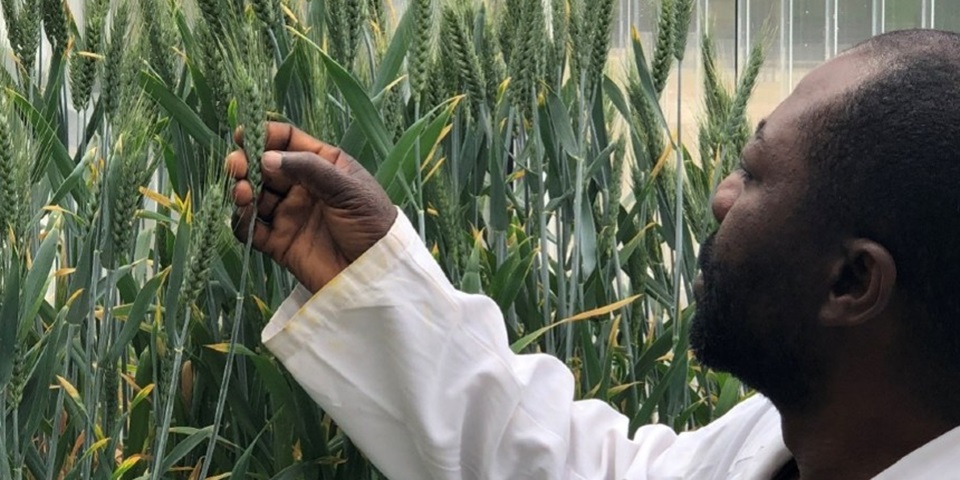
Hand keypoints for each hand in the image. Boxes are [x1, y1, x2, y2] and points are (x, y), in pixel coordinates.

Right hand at [227, 122, 397, 292]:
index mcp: (323, 165)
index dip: (264, 135)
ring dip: (242, 191)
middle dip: (246, 163)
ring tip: (243, 193)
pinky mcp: (279, 242)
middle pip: (265, 167)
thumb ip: (308, 169)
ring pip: (254, 196)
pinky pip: (250, 228)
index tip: (242, 137)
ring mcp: (289, 214)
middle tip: (237, 167)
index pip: (288, 141)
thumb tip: (267, 157)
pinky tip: (244, 215)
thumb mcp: (347, 189)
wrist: (376, 274)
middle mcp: (303, 186)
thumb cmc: (372, 224)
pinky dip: (241, 220)